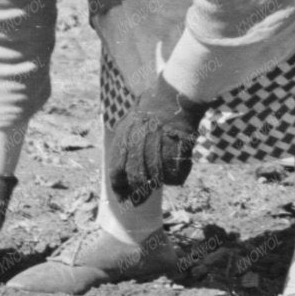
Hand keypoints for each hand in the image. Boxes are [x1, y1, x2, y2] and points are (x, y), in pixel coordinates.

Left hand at [106, 78, 208, 205]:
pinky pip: (174, 175)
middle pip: (136, 180)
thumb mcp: (129, 122)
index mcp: (123, 140)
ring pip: (155, 179)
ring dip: (157, 181)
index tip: (122, 198)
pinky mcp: (175, 152)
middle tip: (138, 200)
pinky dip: (176, 176)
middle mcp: (138, 147)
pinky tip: (178, 164)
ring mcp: (157, 149)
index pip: (116, 173)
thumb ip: (124, 144)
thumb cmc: (152, 106)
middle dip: (137, 193)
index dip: (119, 189)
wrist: (174, 95)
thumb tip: (121, 168)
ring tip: (161, 176)